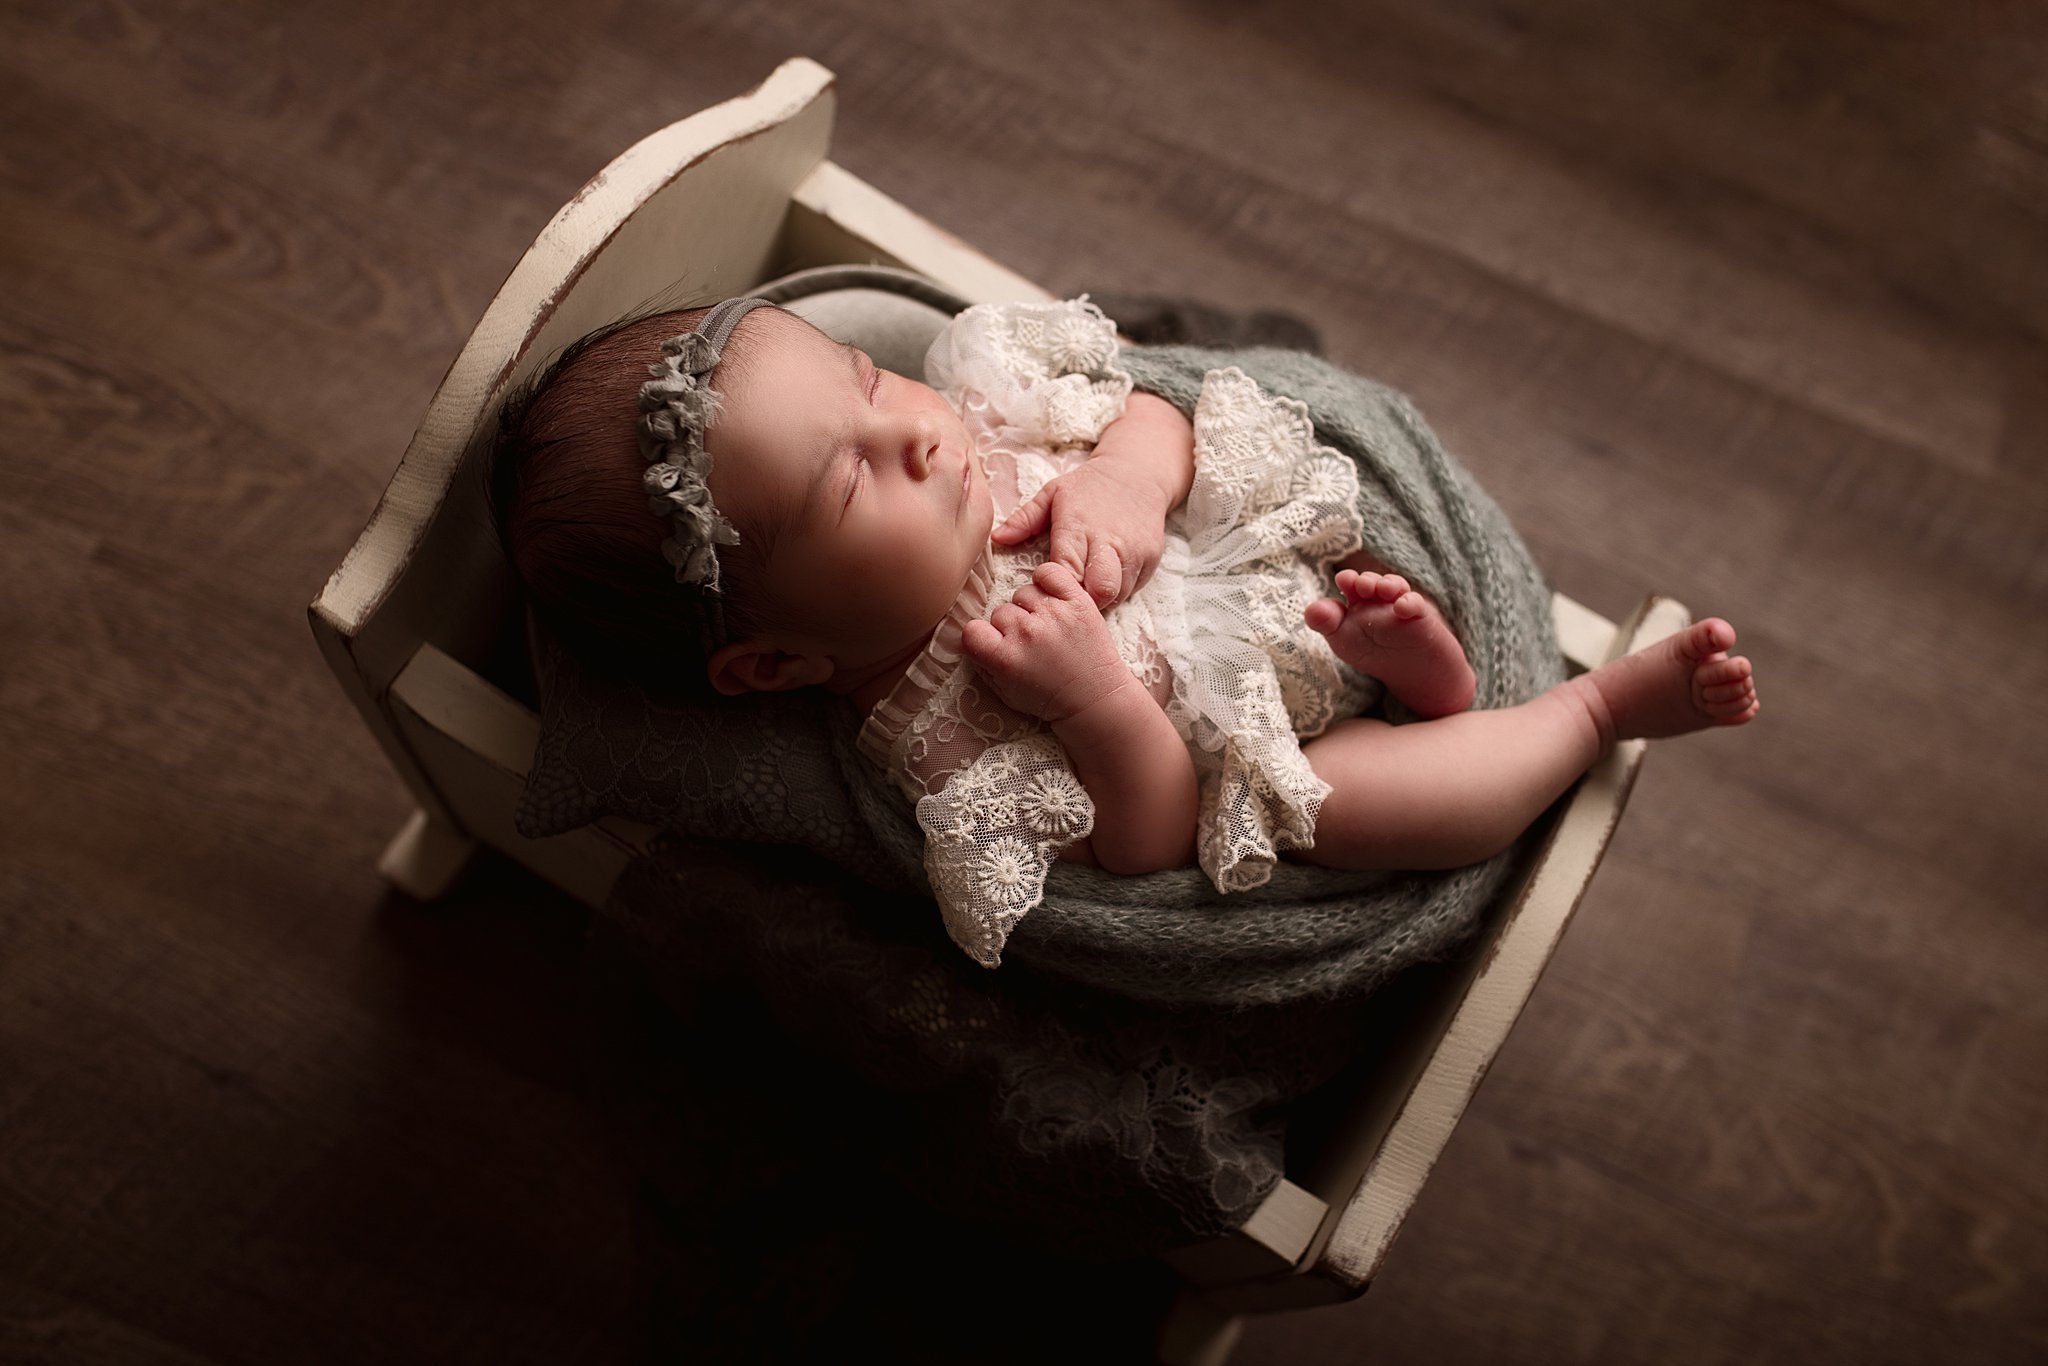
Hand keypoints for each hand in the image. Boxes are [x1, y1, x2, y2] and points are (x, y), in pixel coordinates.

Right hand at [961, 562, 1133, 723]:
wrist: (1095, 700)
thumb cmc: (1050, 698)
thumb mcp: (1005, 693)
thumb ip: (983, 664)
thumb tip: (971, 636)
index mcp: (1005, 658)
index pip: (972, 630)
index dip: (982, 637)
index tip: (995, 645)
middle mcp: (1027, 633)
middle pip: (1000, 612)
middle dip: (1010, 627)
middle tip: (1031, 645)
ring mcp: (1053, 614)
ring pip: (1023, 593)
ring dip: (1031, 607)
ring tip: (1047, 628)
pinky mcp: (1078, 602)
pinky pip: (1049, 572)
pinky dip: (1048, 580)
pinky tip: (1053, 598)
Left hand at [990, 455, 1169, 609]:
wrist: (1138, 474)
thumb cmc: (1088, 487)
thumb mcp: (1052, 493)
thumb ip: (1025, 518)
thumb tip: (997, 539)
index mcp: (1080, 526)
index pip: (1067, 572)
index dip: (1054, 588)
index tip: (1043, 589)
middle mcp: (1110, 542)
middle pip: (1099, 591)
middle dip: (1081, 603)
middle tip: (1065, 601)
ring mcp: (1135, 552)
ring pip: (1116, 596)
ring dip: (1097, 600)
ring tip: (1082, 592)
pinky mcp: (1151, 560)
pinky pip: (1132, 590)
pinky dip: (1116, 593)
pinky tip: (1102, 582)